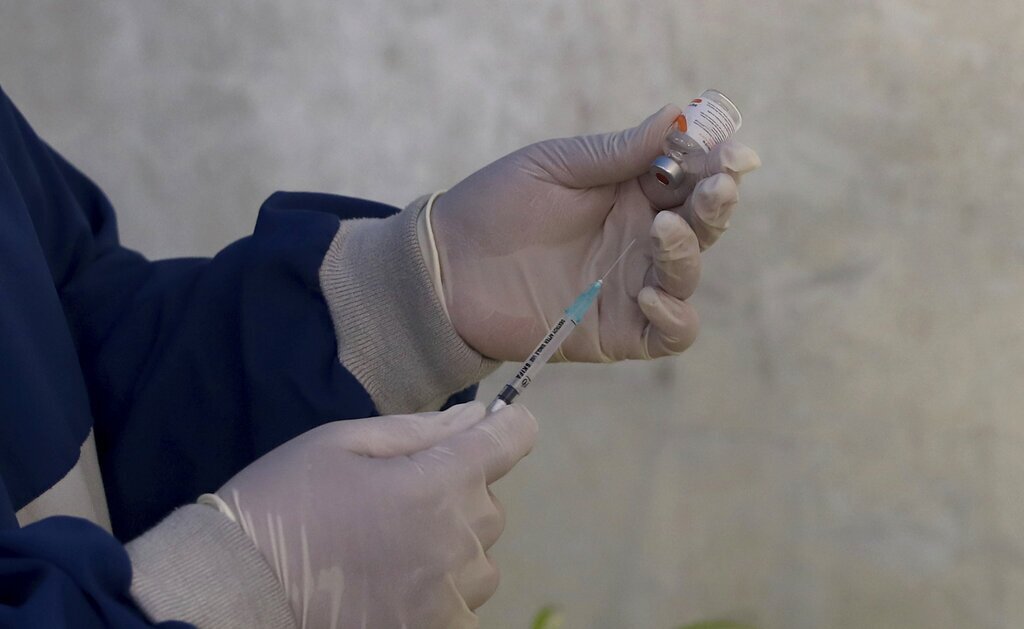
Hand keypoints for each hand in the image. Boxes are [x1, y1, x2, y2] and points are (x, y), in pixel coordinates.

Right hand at [213, 402, 537, 628]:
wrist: (237, 591)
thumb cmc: (283, 504)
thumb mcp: (341, 444)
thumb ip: (419, 430)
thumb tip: (478, 416)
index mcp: (438, 482)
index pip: (512, 440)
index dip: (506, 428)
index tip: (492, 430)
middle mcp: (457, 540)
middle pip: (492, 504)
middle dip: (460, 492)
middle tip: (398, 498)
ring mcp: (448, 594)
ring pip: (482, 558)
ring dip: (454, 546)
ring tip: (393, 547)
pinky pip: (465, 605)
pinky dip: (442, 591)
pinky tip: (396, 584)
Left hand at [432, 105, 760, 361]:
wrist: (446, 268)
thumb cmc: (495, 206)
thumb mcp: (555, 167)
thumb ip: (615, 152)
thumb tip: (677, 114)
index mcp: (629, 192)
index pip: (690, 176)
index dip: (716, 164)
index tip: (731, 154)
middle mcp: (639, 238)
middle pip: (701, 224)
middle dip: (716, 204)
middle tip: (714, 187)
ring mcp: (632, 286)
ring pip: (689, 274)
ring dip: (688, 251)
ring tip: (662, 231)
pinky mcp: (619, 332)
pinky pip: (672, 332)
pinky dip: (675, 316)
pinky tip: (649, 294)